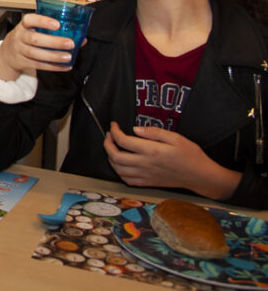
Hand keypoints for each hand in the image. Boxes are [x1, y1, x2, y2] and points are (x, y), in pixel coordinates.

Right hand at [0, 13, 77, 80]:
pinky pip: (38, 65)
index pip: (30, 20)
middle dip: (53, 42)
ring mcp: (19, 50)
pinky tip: (65, 66)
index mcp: (24, 25)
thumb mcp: (34, 30)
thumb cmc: (26, 37)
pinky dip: (53, 67)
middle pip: (35, 39)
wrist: (6, 54)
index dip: (43, 21)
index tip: (57, 24)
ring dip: (53, 56)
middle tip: (70, 43)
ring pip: (36, 54)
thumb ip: (54, 31)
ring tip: (68, 56)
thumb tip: (81, 38)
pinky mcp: (22, 62)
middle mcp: (20, 37)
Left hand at [104, 122, 241, 199]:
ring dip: (110, 158)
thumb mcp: (176, 138)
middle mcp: (146, 164)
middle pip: (115, 156)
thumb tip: (135, 129)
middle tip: (109, 136)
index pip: (123, 141)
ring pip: (118, 169)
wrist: (200, 176)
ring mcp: (146, 175)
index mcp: (152, 151)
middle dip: (107, 144)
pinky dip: (119, 172)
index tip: (114, 125)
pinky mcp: (148, 183)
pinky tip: (121, 164)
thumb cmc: (191, 155)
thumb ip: (154, 132)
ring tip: (113, 148)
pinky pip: (127, 180)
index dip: (114, 132)